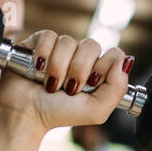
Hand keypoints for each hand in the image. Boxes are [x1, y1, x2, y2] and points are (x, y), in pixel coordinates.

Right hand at [0, 31, 131, 135]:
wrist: (26, 113)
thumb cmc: (59, 114)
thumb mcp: (96, 110)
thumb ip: (117, 89)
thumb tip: (125, 62)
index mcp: (98, 72)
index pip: (114, 54)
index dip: (104, 67)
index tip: (92, 83)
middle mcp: (81, 58)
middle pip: (92, 45)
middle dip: (79, 69)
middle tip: (69, 88)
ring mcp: (61, 49)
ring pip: (68, 42)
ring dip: (59, 67)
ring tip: (51, 84)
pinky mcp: (40, 42)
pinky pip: (49, 36)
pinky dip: (43, 55)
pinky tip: (38, 69)